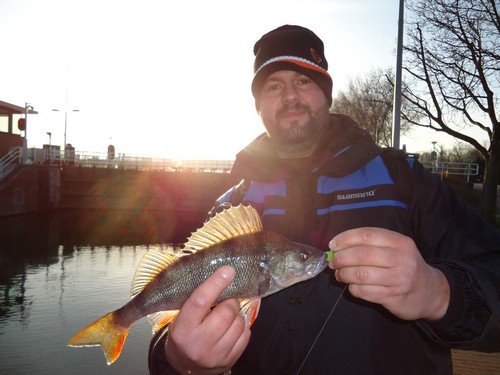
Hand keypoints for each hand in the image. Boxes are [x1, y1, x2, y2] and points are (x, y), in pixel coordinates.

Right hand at [165, 266, 250, 373]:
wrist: (185, 366)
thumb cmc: (185, 335)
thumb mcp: (182, 318)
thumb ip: (199, 302)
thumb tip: (223, 277)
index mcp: (183, 328)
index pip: (200, 301)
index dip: (215, 283)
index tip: (228, 270)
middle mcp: (199, 343)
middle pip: (226, 312)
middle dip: (231, 301)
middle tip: (228, 299)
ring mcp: (215, 354)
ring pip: (238, 323)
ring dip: (238, 314)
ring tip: (229, 314)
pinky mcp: (228, 360)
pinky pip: (245, 336)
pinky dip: (243, 326)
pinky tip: (233, 326)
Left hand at [328, 227, 449, 320]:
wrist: (431, 292)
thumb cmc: (405, 266)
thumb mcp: (396, 249)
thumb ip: (371, 245)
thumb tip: (337, 246)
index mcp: (400, 242)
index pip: (367, 234)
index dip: (346, 238)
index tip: (333, 244)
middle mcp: (401, 259)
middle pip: (362, 255)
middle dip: (342, 258)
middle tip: (333, 261)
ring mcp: (399, 279)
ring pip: (361, 274)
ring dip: (344, 274)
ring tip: (339, 274)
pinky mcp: (394, 297)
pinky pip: (365, 292)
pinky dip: (353, 288)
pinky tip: (352, 286)